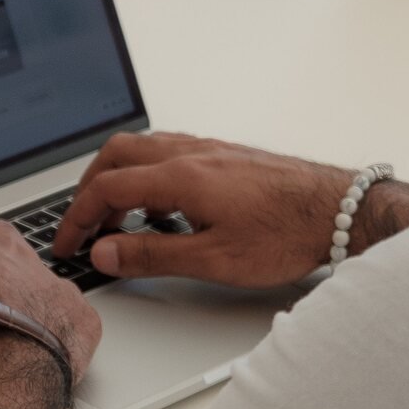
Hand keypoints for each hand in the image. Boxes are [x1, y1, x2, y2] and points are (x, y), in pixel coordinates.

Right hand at [50, 133, 408, 287]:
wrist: (340, 209)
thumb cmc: (287, 233)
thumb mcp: (215, 259)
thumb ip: (154, 254)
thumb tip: (106, 251)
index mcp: (181, 176)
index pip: (107, 188)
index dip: (78, 217)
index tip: (68, 244)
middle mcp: (192, 153)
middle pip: (117, 156)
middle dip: (90, 190)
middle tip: (84, 227)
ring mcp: (210, 149)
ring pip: (144, 149)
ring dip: (119, 179)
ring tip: (121, 222)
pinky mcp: (227, 154)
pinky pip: (170, 152)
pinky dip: (148, 174)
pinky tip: (165, 208)